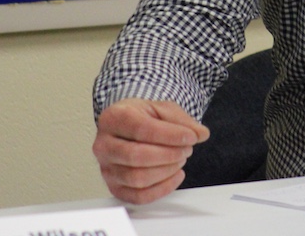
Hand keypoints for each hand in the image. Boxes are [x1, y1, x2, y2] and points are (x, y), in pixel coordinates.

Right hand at [93, 98, 209, 203]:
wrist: (127, 126)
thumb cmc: (142, 116)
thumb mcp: (163, 108)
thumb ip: (182, 120)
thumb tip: (201, 134)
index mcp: (113, 118)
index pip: (141, 130)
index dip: (170, 136)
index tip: (190, 137)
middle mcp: (103, 145)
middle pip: (137, 157)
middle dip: (169, 155)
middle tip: (187, 149)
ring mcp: (106, 168)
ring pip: (137, 179)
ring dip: (167, 171)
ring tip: (181, 159)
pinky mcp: (114, 187)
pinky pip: (138, 197)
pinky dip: (163, 189)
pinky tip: (176, 175)